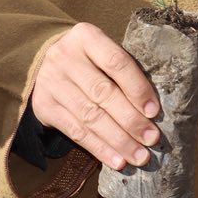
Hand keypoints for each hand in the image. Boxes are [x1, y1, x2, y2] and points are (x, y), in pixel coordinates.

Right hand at [29, 23, 161, 170]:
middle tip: (151, 139)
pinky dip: (99, 149)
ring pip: (90, 117)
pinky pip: (76, 132)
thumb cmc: (88, 61)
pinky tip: (117, 160)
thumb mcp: (102, 53)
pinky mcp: (45, 107)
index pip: (116, 62)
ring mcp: (51, 83)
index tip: (154, 111)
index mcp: (85, 37)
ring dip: (118, 140)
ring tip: (139, 156)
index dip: (137, 88)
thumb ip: (124, 72)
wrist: (43, 63)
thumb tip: (153, 111)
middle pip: (102, 93)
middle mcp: (64, 57)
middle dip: (130, 120)